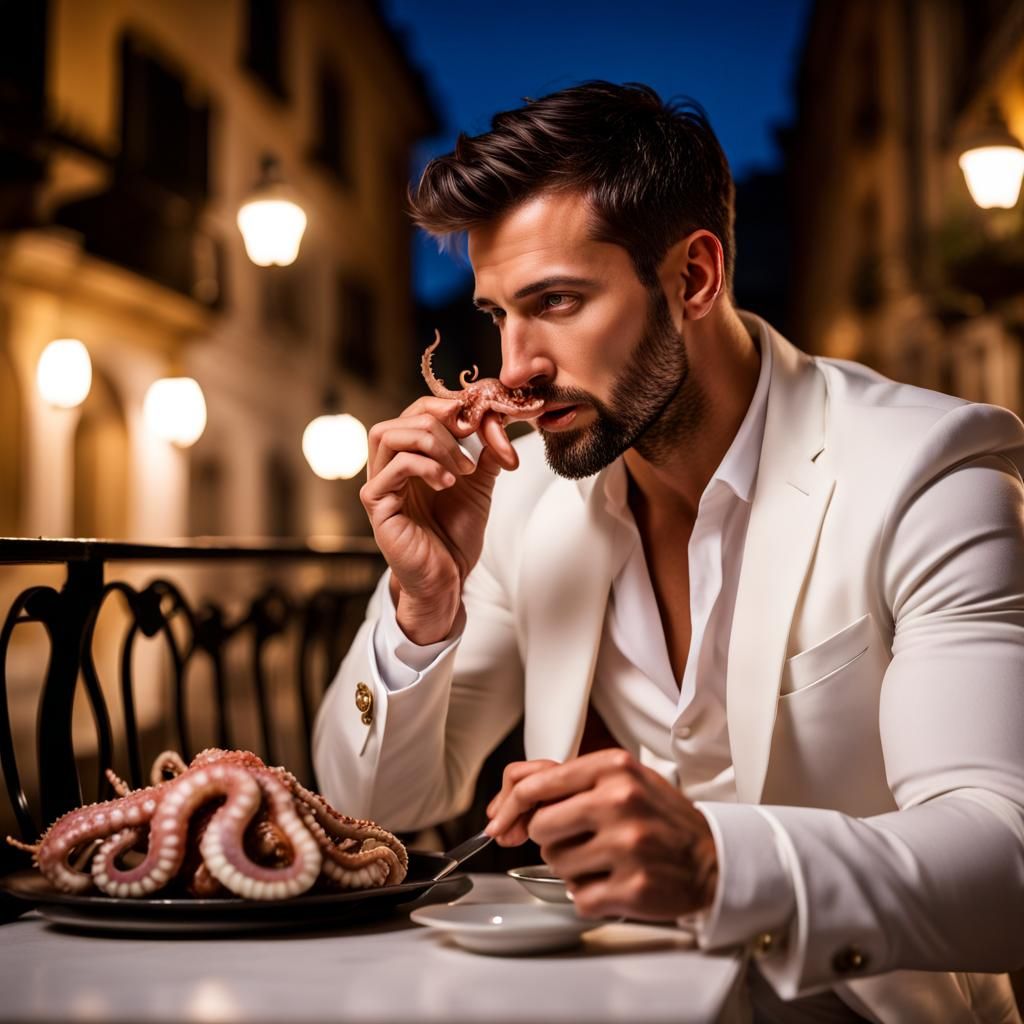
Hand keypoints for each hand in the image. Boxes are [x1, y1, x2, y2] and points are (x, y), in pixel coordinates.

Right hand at [360, 398, 516, 643]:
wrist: (449, 578)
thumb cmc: (455, 534)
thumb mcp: (478, 485)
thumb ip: (484, 452)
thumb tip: (496, 419)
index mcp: (409, 458)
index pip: (414, 413)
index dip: (442, 406)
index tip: (475, 417)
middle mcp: (388, 468)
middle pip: (398, 419)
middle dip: (438, 422)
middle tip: (470, 440)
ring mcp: (379, 485)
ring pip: (389, 435)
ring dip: (432, 442)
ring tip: (462, 468)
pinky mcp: (377, 505)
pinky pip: (394, 468)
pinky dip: (427, 467)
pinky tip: (449, 483)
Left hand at [485, 750, 717, 920]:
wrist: (714, 858)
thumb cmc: (659, 817)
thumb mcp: (621, 779)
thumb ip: (565, 782)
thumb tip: (505, 807)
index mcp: (614, 767)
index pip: (536, 784)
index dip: (510, 807)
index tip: (501, 823)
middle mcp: (619, 801)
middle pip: (540, 827)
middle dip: (551, 837)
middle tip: (581, 838)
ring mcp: (627, 845)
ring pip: (555, 862)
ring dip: (572, 867)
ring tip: (605, 859)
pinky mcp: (632, 887)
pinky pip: (578, 896)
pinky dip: (590, 895)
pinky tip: (616, 882)